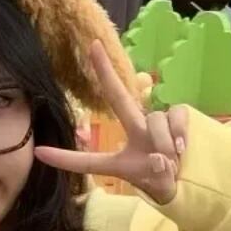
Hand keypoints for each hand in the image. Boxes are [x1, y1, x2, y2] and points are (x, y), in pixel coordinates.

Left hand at [35, 40, 188, 204]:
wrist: (191, 181)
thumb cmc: (164, 183)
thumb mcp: (156, 184)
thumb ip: (156, 173)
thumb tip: (159, 157)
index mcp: (119, 159)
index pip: (88, 161)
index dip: (64, 158)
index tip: (39, 152)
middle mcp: (134, 133)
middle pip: (118, 99)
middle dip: (105, 72)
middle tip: (92, 46)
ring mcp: (154, 124)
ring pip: (155, 120)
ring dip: (165, 142)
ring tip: (173, 161)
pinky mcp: (176, 116)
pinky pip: (176, 115)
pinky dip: (180, 132)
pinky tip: (182, 148)